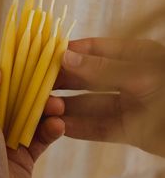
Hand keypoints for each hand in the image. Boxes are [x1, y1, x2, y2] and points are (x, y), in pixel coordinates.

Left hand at [0, 67, 64, 177]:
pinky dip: (49, 128)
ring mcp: (1, 141)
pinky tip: (58, 126)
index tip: (26, 62)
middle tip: (49, 85)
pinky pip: (38, 135)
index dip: (6, 71)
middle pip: (10, 97)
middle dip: (31, 90)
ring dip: (45, 108)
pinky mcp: (21, 155)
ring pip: (27, 114)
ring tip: (58, 107)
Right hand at [47, 38, 164, 156]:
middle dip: (64, 80)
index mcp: (133, 56)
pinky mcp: (128, 129)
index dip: (71, 50)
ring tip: (44, 106)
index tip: (46, 53)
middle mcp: (126, 78)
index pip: (94, 49)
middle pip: (87, 78)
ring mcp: (126, 104)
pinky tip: (61, 126)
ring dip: (67, 106)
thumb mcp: (139, 72)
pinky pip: (99, 127)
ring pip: (90, 104)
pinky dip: (79, 128)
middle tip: (38, 82)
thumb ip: (102, 67)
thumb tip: (66, 56)